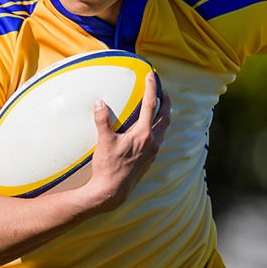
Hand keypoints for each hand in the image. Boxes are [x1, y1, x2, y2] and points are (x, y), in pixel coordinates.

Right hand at [83, 72, 169, 211]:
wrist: (112, 192)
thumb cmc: (108, 167)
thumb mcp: (103, 142)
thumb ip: (102, 120)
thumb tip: (100, 103)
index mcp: (143, 134)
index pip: (151, 105)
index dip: (151, 88)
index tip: (151, 75)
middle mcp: (152, 142)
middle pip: (166, 116)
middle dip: (166, 101)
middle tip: (162, 90)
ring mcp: (153, 151)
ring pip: (164, 128)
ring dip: (164, 114)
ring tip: (159, 106)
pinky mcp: (150, 159)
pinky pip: (159, 138)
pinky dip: (159, 127)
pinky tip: (151, 128)